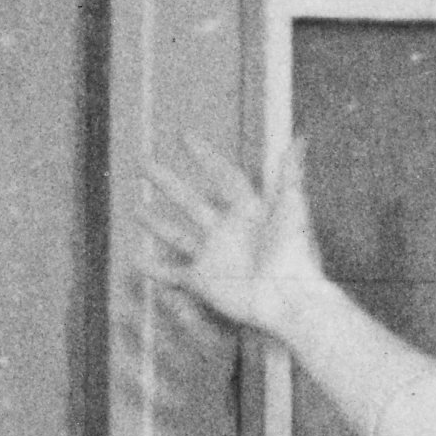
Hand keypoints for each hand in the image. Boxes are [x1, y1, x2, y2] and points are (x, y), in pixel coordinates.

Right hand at [134, 138, 322, 348]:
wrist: (289, 300)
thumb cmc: (295, 255)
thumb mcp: (293, 209)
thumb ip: (290, 174)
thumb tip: (300, 135)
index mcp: (247, 210)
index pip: (222, 175)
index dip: (204, 155)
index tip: (183, 135)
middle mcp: (227, 230)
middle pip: (189, 200)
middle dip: (166, 182)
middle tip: (143, 162)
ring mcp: (214, 256)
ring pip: (178, 234)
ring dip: (157, 223)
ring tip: (135, 210)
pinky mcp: (205, 281)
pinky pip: (173, 274)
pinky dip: (155, 269)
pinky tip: (136, 260)